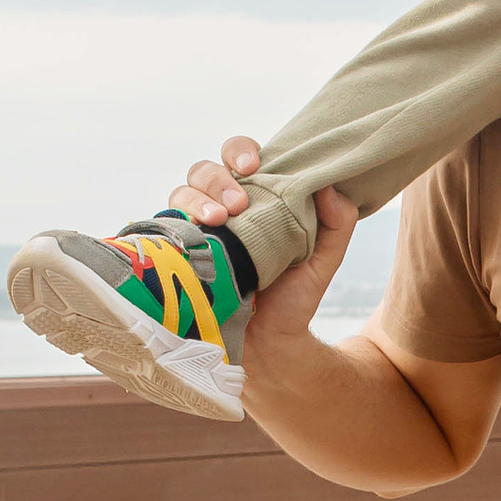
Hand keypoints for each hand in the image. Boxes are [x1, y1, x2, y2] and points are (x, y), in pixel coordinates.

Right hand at [169, 137, 358, 341]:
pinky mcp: (177, 255)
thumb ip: (337, 223)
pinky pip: (163, 228)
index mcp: (254, 200)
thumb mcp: (323, 261)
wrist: (267, 348)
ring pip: (181, 193)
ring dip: (196, 200)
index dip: (241, 152)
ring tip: (218, 221)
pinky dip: (174, 223)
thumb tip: (328, 183)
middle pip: (204, 170)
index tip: (254, 168)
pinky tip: (191, 233)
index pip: (240, 158)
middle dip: (217, 179)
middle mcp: (220, 211)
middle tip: (237, 206)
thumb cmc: (293, 300)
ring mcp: (195, 232)